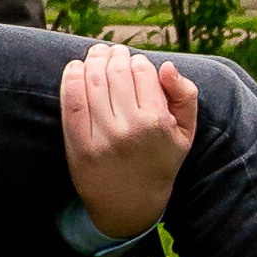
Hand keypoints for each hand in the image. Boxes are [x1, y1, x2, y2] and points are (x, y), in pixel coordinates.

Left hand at [60, 41, 197, 241]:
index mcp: (157, 122)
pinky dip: (70, 78)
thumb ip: (185, 96)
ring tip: (96, 55)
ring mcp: (101, 137)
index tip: (135, 63)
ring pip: (92, 81)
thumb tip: (167, 66)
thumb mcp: (185, 133)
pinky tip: (74, 67)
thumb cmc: (160, 161)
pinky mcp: (78, 145)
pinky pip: (71, 102)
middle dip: (114, 55)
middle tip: (112, 51)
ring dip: (93, 60)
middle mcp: (129, 129)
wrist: (130, 204)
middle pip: (115, 73)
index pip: (142, 72)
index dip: (137, 61)